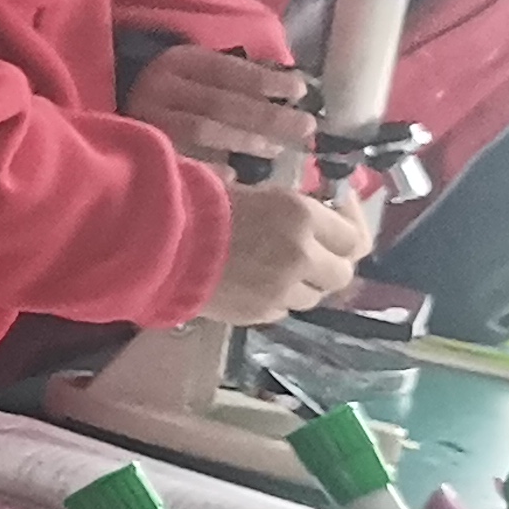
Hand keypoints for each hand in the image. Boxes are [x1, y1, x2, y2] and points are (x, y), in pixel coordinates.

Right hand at [128, 46, 314, 175]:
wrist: (113, 103)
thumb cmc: (172, 92)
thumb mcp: (196, 73)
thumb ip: (234, 81)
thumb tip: (293, 92)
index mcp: (178, 63)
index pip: (227, 70)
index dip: (265, 80)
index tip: (301, 90)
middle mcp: (160, 88)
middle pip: (220, 102)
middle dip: (266, 115)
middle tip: (305, 127)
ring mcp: (147, 119)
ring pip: (201, 129)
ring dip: (243, 140)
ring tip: (275, 150)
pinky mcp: (141, 147)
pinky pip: (181, 159)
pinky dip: (209, 168)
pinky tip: (234, 178)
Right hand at [199, 176, 376, 323]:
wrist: (154, 242)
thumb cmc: (196, 203)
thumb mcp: (256, 193)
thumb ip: (293, 210)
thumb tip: (315, 216)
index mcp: (302, 216)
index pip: (353, 236)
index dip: (347, 229)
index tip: (334, 224)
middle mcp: (301, 256)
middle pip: (342, 273)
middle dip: (329, 263)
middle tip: (311, 253)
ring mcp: (281, 291)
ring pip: (313, 296)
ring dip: (301, 284)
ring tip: (275, 270)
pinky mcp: (259, 314)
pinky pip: (282, 309)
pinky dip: (275, 298)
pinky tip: (252, 283)